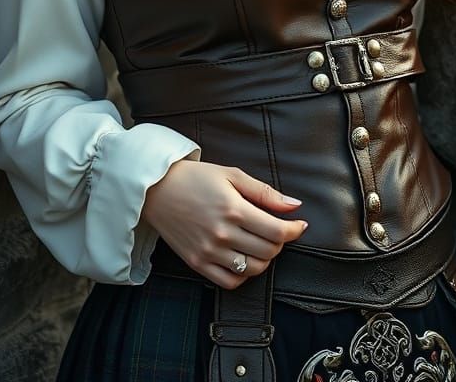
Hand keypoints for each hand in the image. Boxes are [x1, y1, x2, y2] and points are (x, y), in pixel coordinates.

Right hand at [142, 160, 308, 289]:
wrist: (157, 189)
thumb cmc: (195, 178)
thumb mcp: (231, 175)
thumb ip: (264, 192)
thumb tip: (294, 205)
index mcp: (234, 209)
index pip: (277, 231)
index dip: (294, 230)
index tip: (299, 225)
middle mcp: (223, 234)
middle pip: (268, 252)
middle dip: (280, 243)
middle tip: (277, 231)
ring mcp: (209, 252)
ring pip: (252, 269)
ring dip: (264, 259)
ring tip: (260, 244)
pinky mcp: (197, 263)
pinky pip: (230, 282)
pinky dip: (243, 274)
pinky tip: (243, 259)